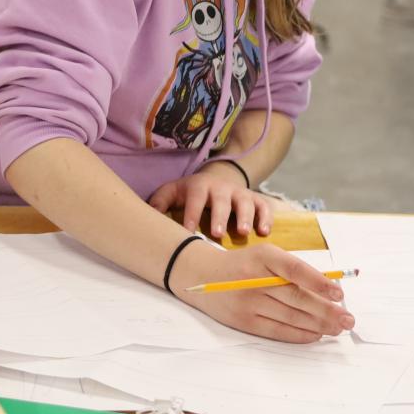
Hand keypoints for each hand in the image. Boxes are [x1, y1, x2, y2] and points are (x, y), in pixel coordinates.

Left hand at [148, 162, 275, 239]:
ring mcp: (240, 193)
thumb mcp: (173, 192)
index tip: (188, 232)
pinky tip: (264, 232)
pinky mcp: (256, 199)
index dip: (192, 214)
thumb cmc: (191, 193)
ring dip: (245, 217)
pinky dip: (266, 218)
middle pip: (221, 201)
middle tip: (216, 233)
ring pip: (245, 203)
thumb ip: (160, 202)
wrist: (217, 180)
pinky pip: (264, 207)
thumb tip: (148, 215)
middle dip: (219, 216)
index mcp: (199, 186)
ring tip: (243, 233)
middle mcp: (221, 188)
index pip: (195, 199)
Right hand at [171, 240, 354, 343]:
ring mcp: (247, 301)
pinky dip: (300, 334)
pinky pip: (278, 330)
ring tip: (338, 328)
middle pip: (297, 298)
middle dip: (327, 310)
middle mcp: (253, 278)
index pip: (295, 270)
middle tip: (349, 319)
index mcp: (262, 256)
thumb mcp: (264, 256)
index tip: (340, 294)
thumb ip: (291, 270)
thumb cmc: (242, 265)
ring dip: (319, 324)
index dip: (319, 283)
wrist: (201, 275)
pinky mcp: (243, 320)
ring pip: (291, 316)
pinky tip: (315, 334)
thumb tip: (329, 291)